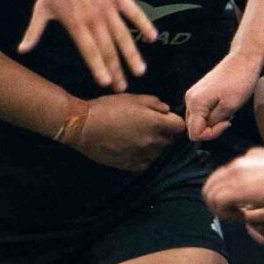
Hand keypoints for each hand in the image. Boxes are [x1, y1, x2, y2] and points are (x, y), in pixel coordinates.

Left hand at [18, 0, 151, 90]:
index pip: (90, 52)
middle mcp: (94, 20)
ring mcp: (108, 8)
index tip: (106, 83)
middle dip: (116, 70)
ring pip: (122, 35)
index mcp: (77, 26)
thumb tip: (21, 50)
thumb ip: (34, 32)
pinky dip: (143, 24)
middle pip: (108, 49)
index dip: (99, 68)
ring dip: (131, 54)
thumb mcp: (41, 10)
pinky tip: (152, 37)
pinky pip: (133, 12)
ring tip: (139, 70)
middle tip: (122, 88)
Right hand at [71, 94, 186, 171]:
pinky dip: (144, 157)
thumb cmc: (107, 108)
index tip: (167, 119)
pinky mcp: (130, 165)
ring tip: (140, 138)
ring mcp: (142, 155)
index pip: (180, 126)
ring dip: (155, 146)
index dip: (175, 121)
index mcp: (155, 123)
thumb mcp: (132, 98)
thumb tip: (166, 109)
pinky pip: (146, 163)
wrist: (83, 126)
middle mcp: (152, 141)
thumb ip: (154, 103)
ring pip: (159, 153)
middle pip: (170, 141)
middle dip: (164, 133)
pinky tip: (133, 148)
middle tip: (150, 126)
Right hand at [183, 45, 263, 141]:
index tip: (226, 123)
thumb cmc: (240, 81)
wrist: (244, 59)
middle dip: (212, 128)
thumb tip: (205, 129)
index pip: (195, 133)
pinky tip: (225, 105)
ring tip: (228, 110)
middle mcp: (190, 99)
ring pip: (198, 120)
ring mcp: (194, 94)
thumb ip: (214, 122)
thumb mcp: (230, 107)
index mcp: (195, 103)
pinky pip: (202, 111)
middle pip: (194, 128)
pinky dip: (213, 113)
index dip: (212, 134)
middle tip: (228, 118)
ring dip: (213, 121)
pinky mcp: (200, 92)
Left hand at [204, 148, 263, 227]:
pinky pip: (218, 204)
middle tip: (236, 214)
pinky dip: (227, 214)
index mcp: (240, 163)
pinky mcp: (235, 190)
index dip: (223, 197)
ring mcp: (232, 178)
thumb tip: (249, 160)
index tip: (238, 206)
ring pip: (210, 197)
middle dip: (218, 205)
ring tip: (240, 217)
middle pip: (208, 189)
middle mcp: (233, 168)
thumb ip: (258, 160)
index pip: (216, 180)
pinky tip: (243, 217)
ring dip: (223, 211)